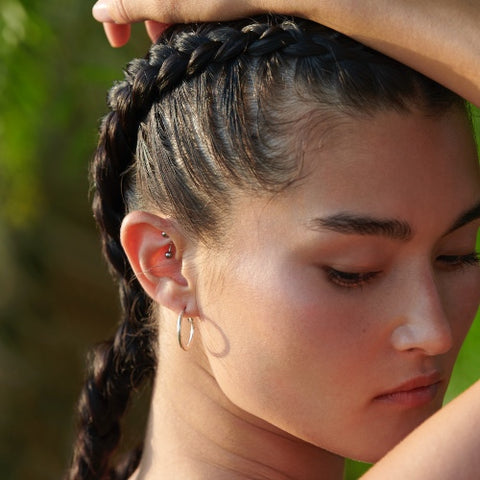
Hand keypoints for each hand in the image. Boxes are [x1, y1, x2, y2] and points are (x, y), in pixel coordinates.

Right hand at [91, 0, 275, 46]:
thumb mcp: (175, 2)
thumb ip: (132, 3)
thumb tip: (98, 11)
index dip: (115, 13)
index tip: (117, 41)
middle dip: (148, 17)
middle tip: (159, 43)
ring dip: (169, 17)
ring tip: (181, 38)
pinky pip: (192, 3)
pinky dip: (189, 10)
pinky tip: (200, 25)